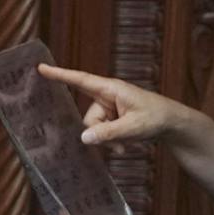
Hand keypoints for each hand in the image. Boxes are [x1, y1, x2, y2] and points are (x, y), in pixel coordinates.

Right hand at [39, 63, 190, 147]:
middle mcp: (106, 96)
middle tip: (119, 143)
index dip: (60, 75)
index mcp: (110, 89)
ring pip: (94, 128)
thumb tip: (83, 138)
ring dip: (106, 140)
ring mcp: (109, 108)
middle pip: (88, 117)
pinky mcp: (111, 118)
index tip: (41, 68)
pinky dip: (109, 141)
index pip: (81, 80)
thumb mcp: (132, 127)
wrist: (172, 123)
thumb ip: (108, 133)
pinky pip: (101, 132)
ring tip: (125, 145)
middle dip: (99, 133)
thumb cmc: (156, 117)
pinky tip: (123, 146)